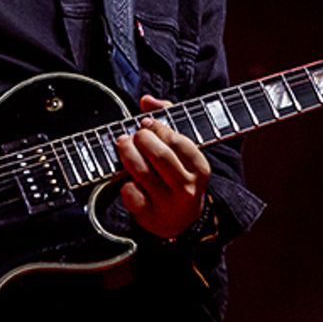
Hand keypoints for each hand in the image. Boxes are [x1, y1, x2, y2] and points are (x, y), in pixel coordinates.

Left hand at [115, 95, 211, 238]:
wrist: (182, 222)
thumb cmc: (179, 175)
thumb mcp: (182, 150)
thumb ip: (168, 119)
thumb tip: (147, 100)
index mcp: (200, 168)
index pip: (179, 142)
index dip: (158, 128)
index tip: (145, 122)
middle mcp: (187, 188)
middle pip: (160, 156)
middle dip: (141, 140)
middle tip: (131, 135)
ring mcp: (169, 204)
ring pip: (142, 174)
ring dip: (127, 155)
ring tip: (122, 145)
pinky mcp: (150, 216)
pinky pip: (131, 194)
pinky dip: (124, 183)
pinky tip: (125, 178)